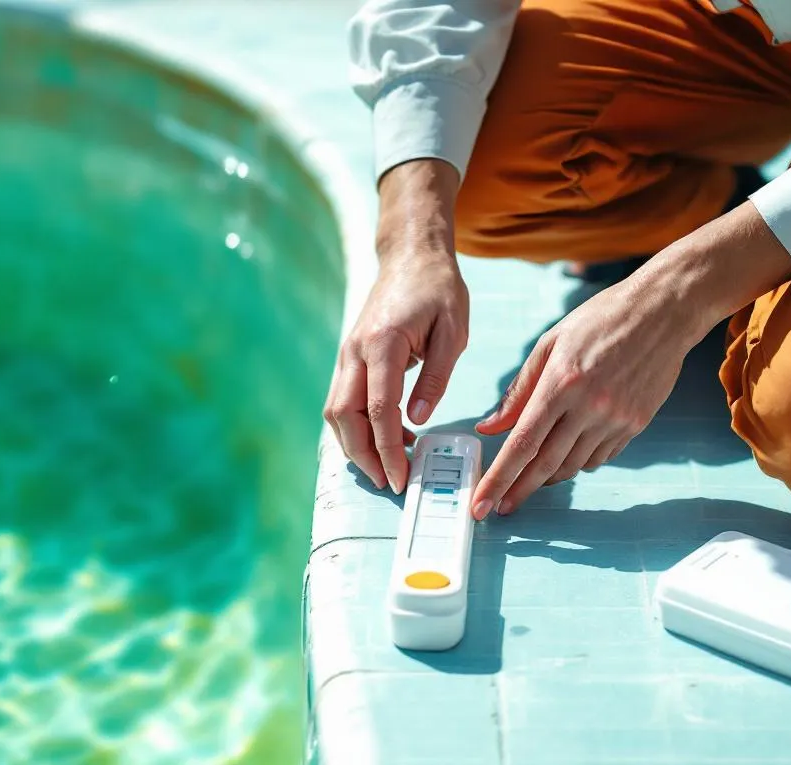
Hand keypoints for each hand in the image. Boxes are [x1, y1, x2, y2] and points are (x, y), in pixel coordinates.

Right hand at [324, 160, 468, 492]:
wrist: (411, 255)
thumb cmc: (437, 288)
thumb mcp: (453, 331)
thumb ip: (436, 376)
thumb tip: (418, 418)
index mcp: (382, 344)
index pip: (379, 409)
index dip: (387, 450)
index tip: (401, 478)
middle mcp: (355, 351)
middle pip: (344, 417)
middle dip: (363, 456)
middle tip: (389, 483)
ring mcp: (347, 354)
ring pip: (337, 412)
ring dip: (356, 444)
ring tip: (389, 467)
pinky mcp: (350, 357)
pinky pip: (345, 400)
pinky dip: (359, 425)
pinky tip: (389, 438)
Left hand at [469, 202, 790, 518]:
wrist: (663, 311)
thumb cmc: (600, 319)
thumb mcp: (550, 344)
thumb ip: (518, 391)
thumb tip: (489, 428)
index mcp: (562, 382)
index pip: (523, 443)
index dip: (499, 477)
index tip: (483, 503)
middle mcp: (590, 406)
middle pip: (546, 465)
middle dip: (518, 491)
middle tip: (499, 508)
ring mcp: (617, 419)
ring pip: (574, 466)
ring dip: (548, 476)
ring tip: (530, 477)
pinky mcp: (636, 424)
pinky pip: (600, 457)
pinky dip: (578, 461)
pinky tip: (568, 452)